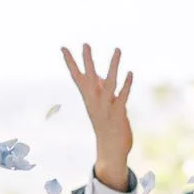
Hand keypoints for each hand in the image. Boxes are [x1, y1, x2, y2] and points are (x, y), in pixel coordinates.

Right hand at [61, 43, 133, 192]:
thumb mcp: (103, 105)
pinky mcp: (118, 113)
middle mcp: (94, 101)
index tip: (63, 47)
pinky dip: (126, 85)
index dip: (70, 62)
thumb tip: (103, 76)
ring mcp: (105, 107)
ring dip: (113, 66)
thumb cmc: (107, 125)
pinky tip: (130, 72)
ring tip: (118, 49)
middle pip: (90, 77)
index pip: (77, 76)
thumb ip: (103, 90)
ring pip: (109, 84)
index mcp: (89, 98)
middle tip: (85, 43)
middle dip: (88, 60)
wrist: (110, 150)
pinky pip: (122, 96)